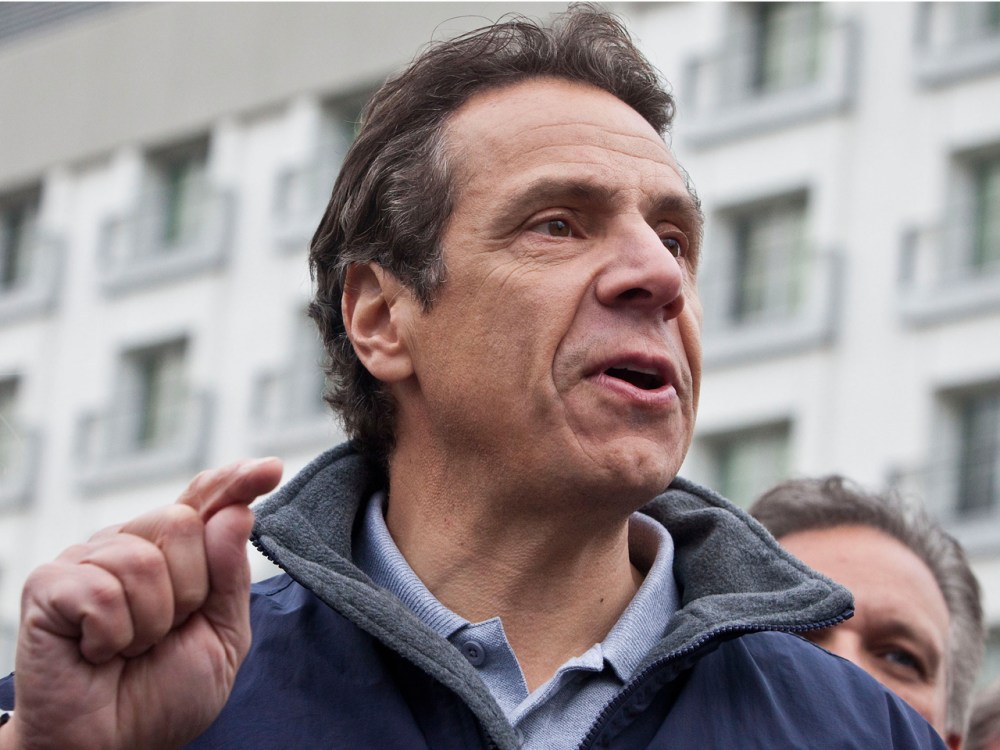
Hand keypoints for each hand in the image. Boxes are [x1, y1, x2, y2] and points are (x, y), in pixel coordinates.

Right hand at [3, 457, 282, 749]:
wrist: (113, 747)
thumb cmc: (164, 694)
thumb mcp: (222, 637)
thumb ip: (231, 576)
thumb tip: (236, 512)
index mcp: (175, 554)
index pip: (207, 501)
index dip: (236, 482)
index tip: (270, 469)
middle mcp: (130, 545)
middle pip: (182, 523)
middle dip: (189, 590)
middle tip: (164, 633)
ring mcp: (87, 560)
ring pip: (144, 559)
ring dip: (151, 621)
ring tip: (131, 648)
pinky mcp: (49, 584)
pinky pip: (102, 591)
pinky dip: (112, 635)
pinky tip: (99, 652)